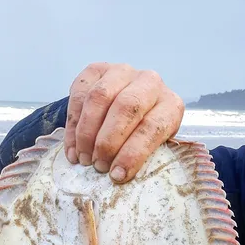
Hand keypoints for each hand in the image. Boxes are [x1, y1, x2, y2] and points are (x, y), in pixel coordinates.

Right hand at [63, 63, 184, 182]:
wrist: (130, 106)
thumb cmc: (144, 134)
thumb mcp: (153, 146)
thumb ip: (142, 156)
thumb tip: (119, 175)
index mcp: (170, 105)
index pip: (153, 127)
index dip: (133, 153)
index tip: (117, 175)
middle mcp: (150, 82)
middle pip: (127, 107)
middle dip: (108, 141)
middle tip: (97, 166)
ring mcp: (123, 72)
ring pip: (100, 97)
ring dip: (87, 133)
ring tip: (83, 158)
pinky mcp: (97, 69)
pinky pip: (80, 93)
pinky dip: (73, 124)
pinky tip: (73, 147)